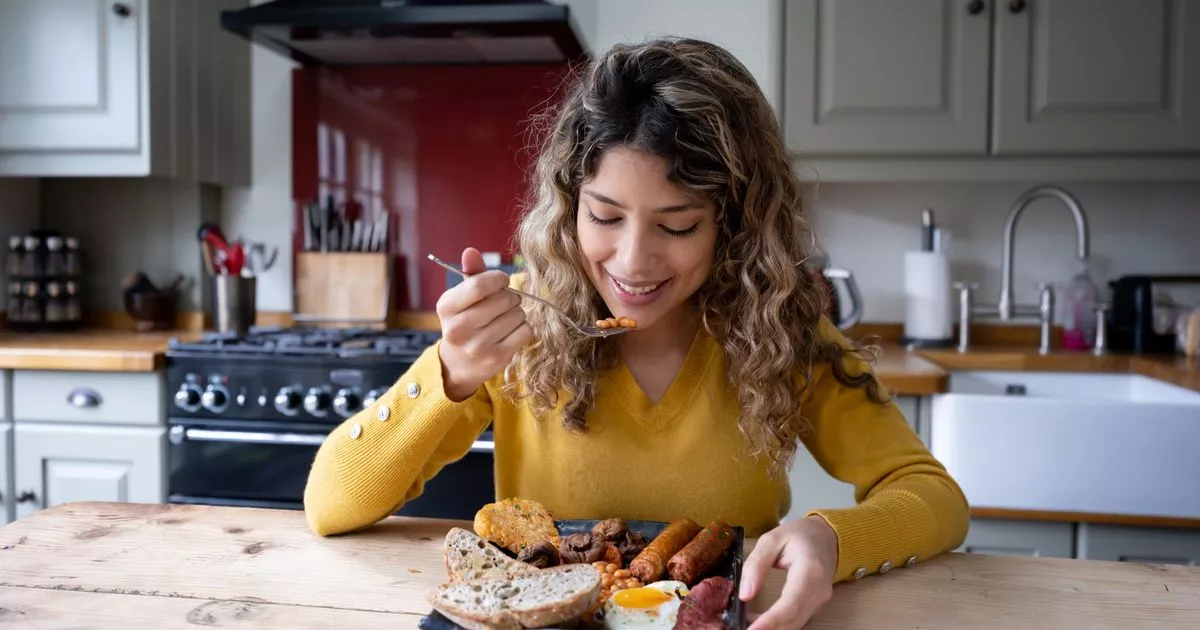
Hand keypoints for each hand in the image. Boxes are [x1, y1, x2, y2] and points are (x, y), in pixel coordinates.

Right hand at [436, 247, 531, 400]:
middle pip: (503, 299)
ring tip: (505, 318)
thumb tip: (470, 251)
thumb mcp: (461, 298)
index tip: (502, 281)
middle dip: (510, 296)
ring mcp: (477, 347)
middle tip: (505, 302)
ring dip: (517, 312)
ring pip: (517, 314)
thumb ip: (470, 274)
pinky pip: (525, 331)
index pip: (479, 285)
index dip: (498, 279)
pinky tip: (510, 332)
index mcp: (446, 307)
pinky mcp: (497, 359)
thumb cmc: (464, 322)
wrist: (459, 364)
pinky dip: (523, 327)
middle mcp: (458, 329)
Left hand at [738, 515, 838, 629]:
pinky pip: (796, 620)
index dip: (771, 621)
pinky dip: (778, 624)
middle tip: (741, 626)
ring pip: (795, 624)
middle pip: (793, 620)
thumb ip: (756, 564)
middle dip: (768, 628)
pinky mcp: (816, 606)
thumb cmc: (799, 535)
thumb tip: (745, 594)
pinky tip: (759, 621)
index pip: (791, 603)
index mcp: (810, 571)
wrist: (826, 537)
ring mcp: (820, 601)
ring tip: (746, 622)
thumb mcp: (771, 539)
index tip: (751, 629)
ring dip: (772, 628)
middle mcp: (819, 591)